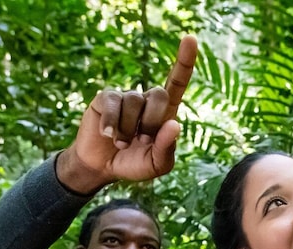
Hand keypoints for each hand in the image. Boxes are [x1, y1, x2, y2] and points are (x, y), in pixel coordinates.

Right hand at [56, 35, 198, 192]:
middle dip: (153, 122)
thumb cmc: (134, 163)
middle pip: (160, 95)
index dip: (185, 61)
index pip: (177, 82)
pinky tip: (108, 135)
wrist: (102, 167)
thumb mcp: (156, 164)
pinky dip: (112, 124)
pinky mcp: (105, 98)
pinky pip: (112, 104)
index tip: (190, 38)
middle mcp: (146, 99)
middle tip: (142, 142)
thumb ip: (167, 148)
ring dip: (129, 130)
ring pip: (134, 102)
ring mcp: (125, 97)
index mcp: (164, 112)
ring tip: (122, 144)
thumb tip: (175, 124)